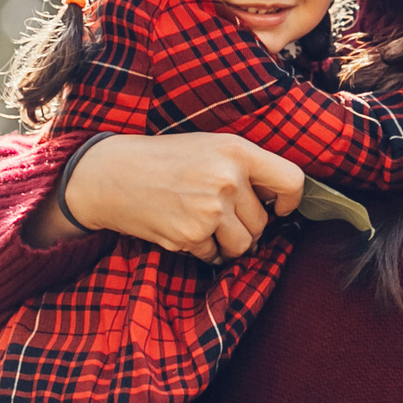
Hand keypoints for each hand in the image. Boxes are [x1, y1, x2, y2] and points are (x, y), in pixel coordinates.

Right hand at [56, 134, 304, 262]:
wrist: (111, 175)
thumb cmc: (164, 159)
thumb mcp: (210, 146)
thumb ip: (245, 168)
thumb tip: (277, 202)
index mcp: (236, 150)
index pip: (291, 180)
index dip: (289, 200)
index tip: (278, 207)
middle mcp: (227, 179)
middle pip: (262, 222)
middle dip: (245, 224)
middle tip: (217, 211)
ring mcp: (210, 210)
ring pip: (243, 244)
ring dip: (227, 242)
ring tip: (202, 221)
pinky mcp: (191, 235)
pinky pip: (214, 255)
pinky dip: (202, 249)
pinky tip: (182, 227)